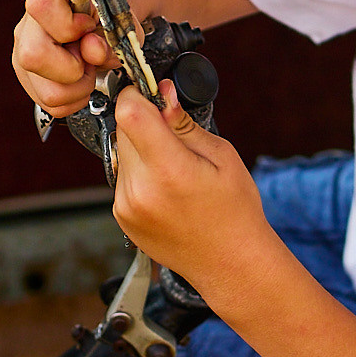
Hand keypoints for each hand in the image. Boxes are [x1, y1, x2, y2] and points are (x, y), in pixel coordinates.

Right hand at [11, 0, 118, 114]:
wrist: (102, 28)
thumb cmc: (107, 20)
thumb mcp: (117, 22)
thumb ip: (108, 36)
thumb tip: (92, 50)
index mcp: (45, 1)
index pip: (42, 8)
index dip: (70, 24)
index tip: (88, 27)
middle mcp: (27, 30)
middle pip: (33, 57)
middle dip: (73, 67)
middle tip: (88, 59)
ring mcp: (23, 59)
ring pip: (48, 92)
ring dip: (79, 88)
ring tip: (86, 70)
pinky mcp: (30, 83)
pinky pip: (53, 106)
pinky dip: (75, 99)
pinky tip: (80, 80)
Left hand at [112, 79, 273, 290]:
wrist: (229, 263)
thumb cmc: (235, 210)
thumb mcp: (221, 156)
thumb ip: (184, 124)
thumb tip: (162, 93)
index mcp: (169, 170)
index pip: (129, 113)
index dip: (139, 95)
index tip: (154, 95)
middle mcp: (139, 190)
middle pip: (124, 129)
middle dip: (145, 121)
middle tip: (176, 136)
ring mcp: (125, 206)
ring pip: (122, 151)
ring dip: (142, 147)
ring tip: (175, 168)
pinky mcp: (121, 216)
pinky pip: (122, 174)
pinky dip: (140, 171)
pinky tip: (167, 187)